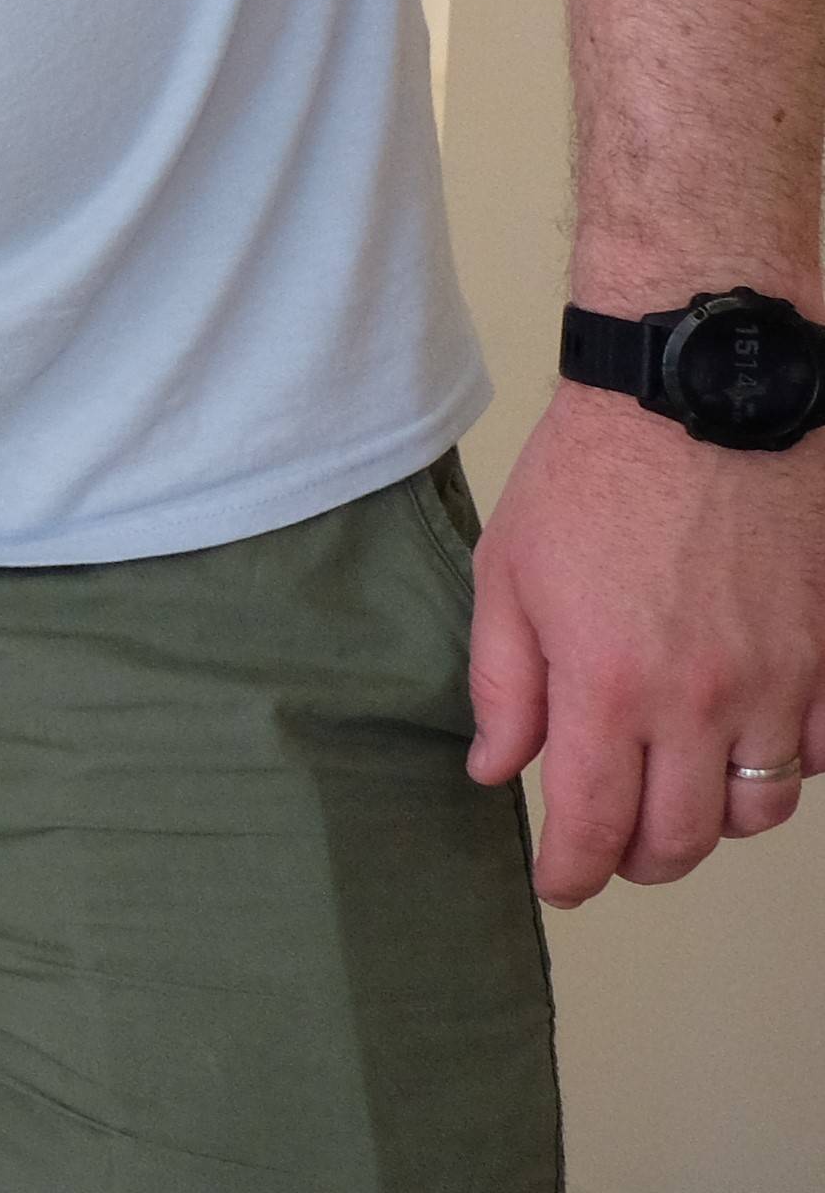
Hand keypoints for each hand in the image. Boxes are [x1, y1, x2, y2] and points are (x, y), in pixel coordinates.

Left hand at [466, 383, 824, 902]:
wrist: (699, 403)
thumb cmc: (592, 479)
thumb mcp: (509, 575)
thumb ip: (503, 685)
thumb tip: (495, 770)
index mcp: (608, 686)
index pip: (595, 824)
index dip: (572, 872)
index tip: (558, 884)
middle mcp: (701, 701)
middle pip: (684, 838)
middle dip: (641, 862)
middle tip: (612, 852)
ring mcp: (778, 683)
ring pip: (759, 810)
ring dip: (713, 822)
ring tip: (672, 797)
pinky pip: (818, 756)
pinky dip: (781, 769)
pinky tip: (740, 743)